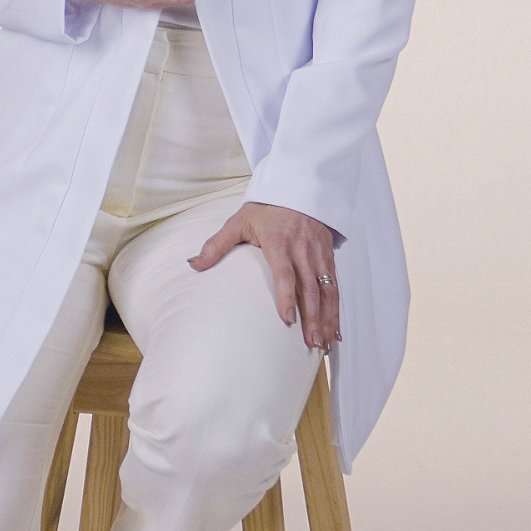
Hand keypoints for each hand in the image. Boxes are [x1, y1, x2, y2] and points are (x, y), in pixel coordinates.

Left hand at [186, 201, 341, 351]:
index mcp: (279, 243)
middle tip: (311, 342)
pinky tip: (335, 330)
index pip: (285, 274)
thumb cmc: (267, 208)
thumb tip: (193, 265)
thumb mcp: (239, 221)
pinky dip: (336, 310)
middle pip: (310, 289)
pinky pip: (335, 287)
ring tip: (324, 343)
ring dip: (327, 318)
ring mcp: (318, 256)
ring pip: (327, 291)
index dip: (287, 296)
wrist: (299, 188)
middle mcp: (303, 251)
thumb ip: (217, 245)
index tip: (287, 319)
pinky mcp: (328, 259)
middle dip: (312, 318)